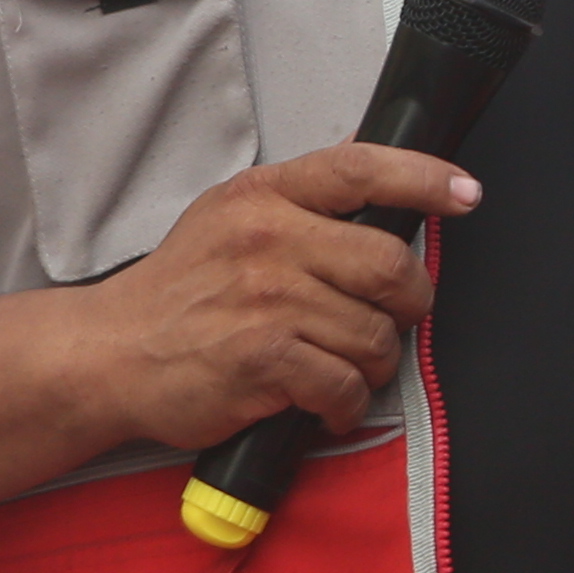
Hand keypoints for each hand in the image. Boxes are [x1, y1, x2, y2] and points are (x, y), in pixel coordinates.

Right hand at [80, 145, 472, 452]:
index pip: (360, 168)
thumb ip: (302, 200)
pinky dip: (345, 404)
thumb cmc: (180, 291)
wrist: (108, 355)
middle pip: (390, 264)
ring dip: (374, 361)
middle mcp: (266, 239)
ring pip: (375, 334)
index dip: (424, 178)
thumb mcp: (228, 219)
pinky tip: (325, 401)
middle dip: (409, 301)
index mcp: (262, 196)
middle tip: (392, 316)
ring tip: (343, 364)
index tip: (465, 194)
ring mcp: (265, 299)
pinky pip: (346, 384)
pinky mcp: (263, 358)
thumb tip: (376, 171)